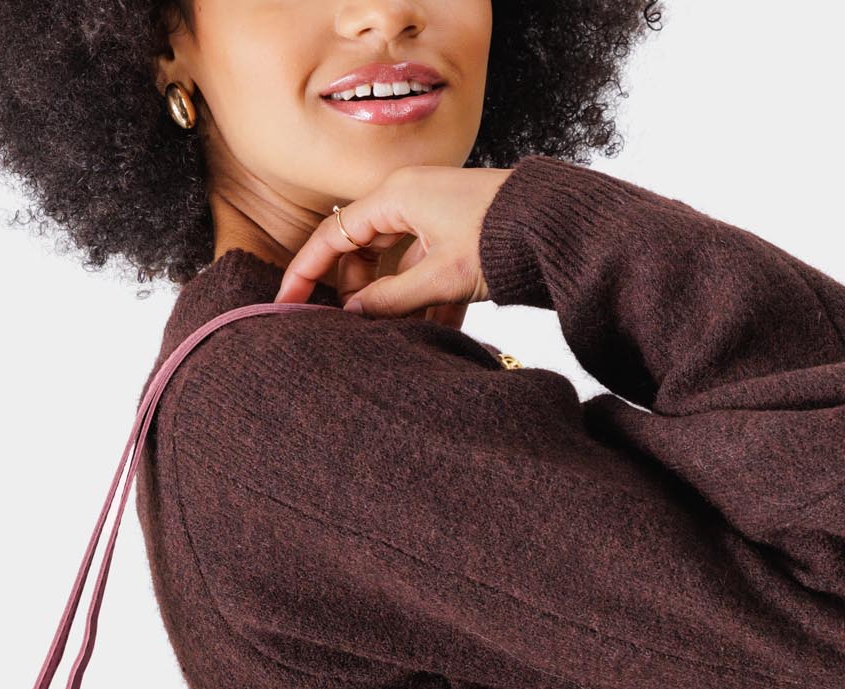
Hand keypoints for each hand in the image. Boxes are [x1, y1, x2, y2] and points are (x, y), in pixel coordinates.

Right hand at [274, 164, 512, 324]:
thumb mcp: (441, 277)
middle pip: (361, 250)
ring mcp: (434, 215)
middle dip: (359, 294)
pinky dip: (427, 300)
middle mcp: (410, 199)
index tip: (285, 306)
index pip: (332, 236)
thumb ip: (390, 300)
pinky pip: (426, 269)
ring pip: (396, 266)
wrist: (559, 226)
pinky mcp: (456, 233)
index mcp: (396, 196)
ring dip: (398, 304)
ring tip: (406, 336)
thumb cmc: (502, 238)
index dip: (305, 273)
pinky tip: (438, 329)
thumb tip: (353, 316)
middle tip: (361, 328)